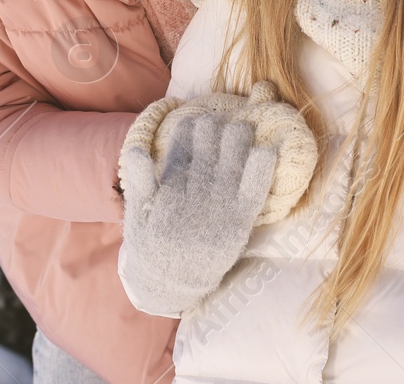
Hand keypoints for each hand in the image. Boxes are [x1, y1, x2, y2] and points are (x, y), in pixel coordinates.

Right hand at [120, 109, 276, 314]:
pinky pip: (253, 194)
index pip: (179, 152)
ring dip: (237, 142)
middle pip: (207, 154)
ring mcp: (218, 213)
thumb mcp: (137, 217)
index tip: (193, 118)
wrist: (172, 286)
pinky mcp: (238, 226)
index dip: (187, 132)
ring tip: (242, 127)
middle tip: (217, 119)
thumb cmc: (153, 247)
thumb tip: (136, 149)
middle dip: (213, 131)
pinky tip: (267, 151)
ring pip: (230, 167)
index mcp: (168, 196)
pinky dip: (261, 172)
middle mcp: (194, 201)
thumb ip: (140, 183)